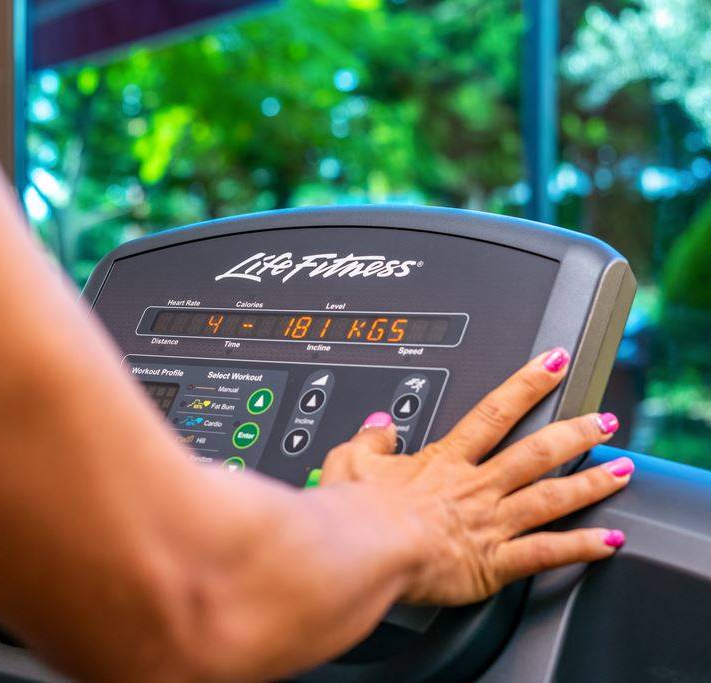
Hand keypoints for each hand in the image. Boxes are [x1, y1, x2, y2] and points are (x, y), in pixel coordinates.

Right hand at [319, 348, 630, 605]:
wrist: (361, 550)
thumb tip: (381, 425)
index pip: (493, 412)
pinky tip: (610, 541)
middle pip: (535, 452)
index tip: (553, 364)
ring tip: (622, 470)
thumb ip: (369, 439)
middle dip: (574, 433)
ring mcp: (488, 524)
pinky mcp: (492, 563)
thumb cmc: (353, 511)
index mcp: (442, 462)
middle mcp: (474, 487)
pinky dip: (581, 548)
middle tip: (605, 421)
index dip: (527, 384)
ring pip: (551, 496)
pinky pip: (545, 553)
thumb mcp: (349, 460)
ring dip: (591, 483)